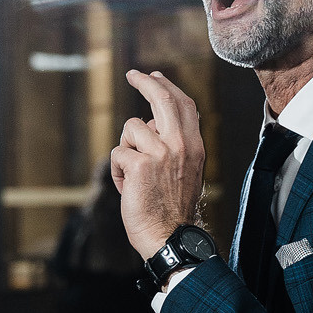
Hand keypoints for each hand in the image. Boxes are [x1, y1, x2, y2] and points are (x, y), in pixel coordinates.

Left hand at [112, 70, 206, 257]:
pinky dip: (118, 171)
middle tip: (133, 75)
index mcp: (194, 146)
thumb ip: (174, 145)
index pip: (184, 105)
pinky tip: (127, 187)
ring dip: (126, 149)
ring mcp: (161, 153)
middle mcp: (181, 145)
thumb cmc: (173, 209)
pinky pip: (118, 152)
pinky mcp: (140, 165)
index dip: (168, 87)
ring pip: (131, 128)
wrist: (172, 237)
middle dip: (146, 82)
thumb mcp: (185, 171)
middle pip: (162, 99)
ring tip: (133, 175)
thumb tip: (150, 123)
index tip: (155, 76)